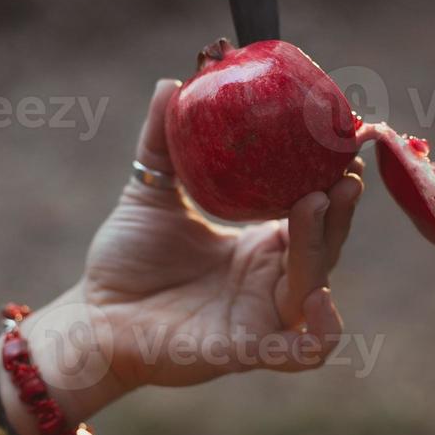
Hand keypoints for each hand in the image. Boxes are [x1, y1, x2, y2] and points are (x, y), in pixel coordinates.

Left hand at [0, 80, 363, 434]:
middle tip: (341, 171)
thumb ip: (162, 141)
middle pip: (326, 245)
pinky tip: (316, 298)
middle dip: (339, 208)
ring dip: (324, 246)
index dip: (332, 183)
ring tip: (315, 202)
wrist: (93, 314)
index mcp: (259, 246)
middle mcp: (270, 281)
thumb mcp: (151, 190)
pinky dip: (321, 331)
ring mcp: (263, 318)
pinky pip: (304, 352)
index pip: (312, 213)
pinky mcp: (247, 350)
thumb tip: (171, 82)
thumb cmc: (125, 258)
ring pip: (316, 285)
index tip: (339, 145)